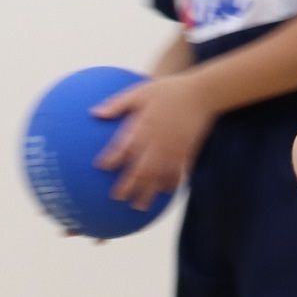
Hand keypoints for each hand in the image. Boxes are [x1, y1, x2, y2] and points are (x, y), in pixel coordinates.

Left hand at [90, 73, 214, 207]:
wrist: (202, 93)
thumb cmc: (167, 90)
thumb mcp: (140, 91)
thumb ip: (117, 104)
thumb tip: (94, 113)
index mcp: (144, 125)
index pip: (125, 146)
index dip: (112, 158)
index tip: (100, 167)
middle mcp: (158, 140)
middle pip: (142, 168)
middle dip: (129, 184)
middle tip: (117, 197)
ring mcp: (174, 148)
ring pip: (159, 175)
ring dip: (149, 191)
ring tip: (139, 206)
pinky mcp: (187, 151)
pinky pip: (179, 171)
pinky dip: (171, 183)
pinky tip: (166, 192)